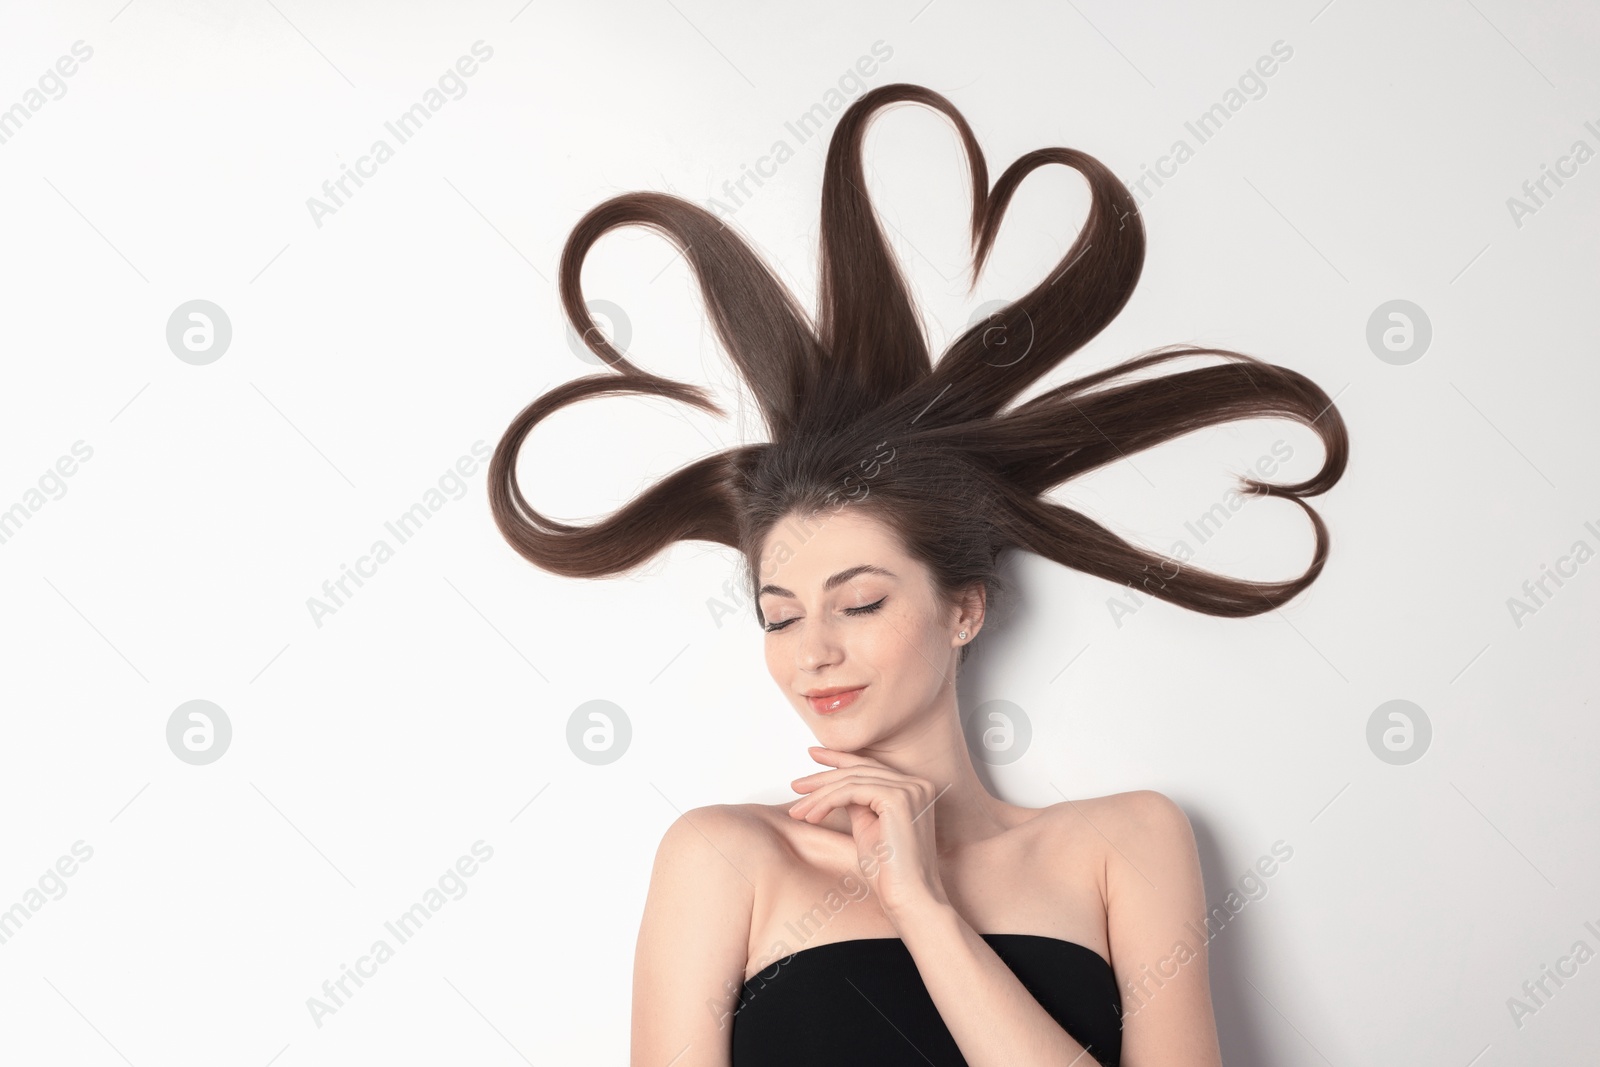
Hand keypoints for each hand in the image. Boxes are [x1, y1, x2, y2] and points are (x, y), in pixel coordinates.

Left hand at [788, 746, 950, 922]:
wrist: (907, 898)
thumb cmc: (889, 872)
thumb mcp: (867, 828)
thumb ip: (857, 803)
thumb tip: (834, 787)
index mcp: (913, 789)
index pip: (869, 767)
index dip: (838, 759)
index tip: (813, 755)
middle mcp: (916, 784)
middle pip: (858, 770)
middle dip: (822, 777)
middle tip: (795, 785)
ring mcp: (910, 789)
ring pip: (851, 781)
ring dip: (818, 795)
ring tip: (798, 811)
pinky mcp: (897, 799)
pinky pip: (851, 792)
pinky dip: (827, 802)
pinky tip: (812, 816)